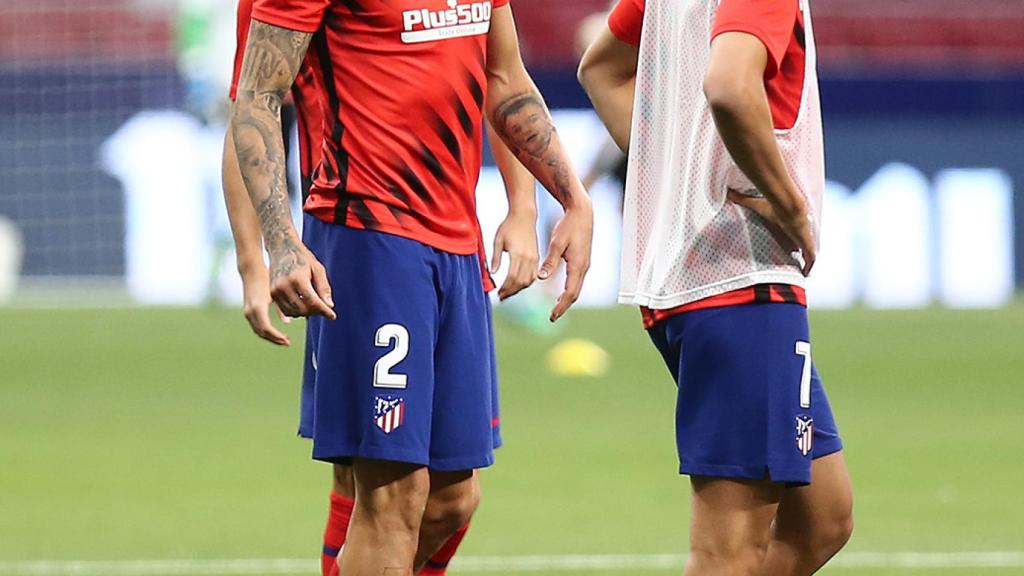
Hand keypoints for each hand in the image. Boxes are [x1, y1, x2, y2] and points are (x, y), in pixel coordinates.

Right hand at [240, 264, 291, 345]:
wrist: (251, 271)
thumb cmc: (266, 278)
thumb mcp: (276, 292)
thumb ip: (281, 308)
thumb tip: (287, 322)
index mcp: (258, 307)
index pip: (266, 329)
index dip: (277, 337)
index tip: (288, 340)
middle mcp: (250, 311)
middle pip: (262, 333)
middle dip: (275, 339)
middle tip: (287, 343)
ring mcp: (247, 312)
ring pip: (258, 331)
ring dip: (270, 337)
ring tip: (283, 340)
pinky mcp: (247, 311)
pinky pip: (256, 326)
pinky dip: (265, 332)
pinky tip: (276, 333)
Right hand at [268, 239, 336, 319]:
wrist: (281, 249)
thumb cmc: (303, 258)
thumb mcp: (318, 269)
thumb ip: (324, 288)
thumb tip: (330, 305)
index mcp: (297, 278)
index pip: (312, 301)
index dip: (324, 310)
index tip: (333, 316)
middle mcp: (284, 286)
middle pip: (303, 309)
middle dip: (315, 311)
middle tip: (324, 308)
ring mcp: (275, 290)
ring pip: (294, 312)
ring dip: (306, 313)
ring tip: (314, 306)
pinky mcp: (271, 294)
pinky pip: (286, 310)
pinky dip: (296, 311)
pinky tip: (304, 304)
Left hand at [490, 211, 538, 300]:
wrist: (524, 216)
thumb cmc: (509, 226)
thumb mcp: (498, 240)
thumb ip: (495, 258)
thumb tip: (492, 273)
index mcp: (518, 253)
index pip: (512, 277)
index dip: (505, 288)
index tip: (499, 293)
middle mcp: (528, 257)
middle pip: (521, 281)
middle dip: (511, 291)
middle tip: (502, 296)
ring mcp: (534, 258)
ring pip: (528, 280)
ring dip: (519, 289)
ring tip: (509, 292)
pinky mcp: (536, 257)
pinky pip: (533, 275)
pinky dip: (526, 282)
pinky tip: (518, 284)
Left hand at [539, 198, 593, 321]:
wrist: (582, 213)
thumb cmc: (568, 225)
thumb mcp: (556, 242)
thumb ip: (550, 261)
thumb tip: (541, 277)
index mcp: (578, 265)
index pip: (569, 293)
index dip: (561, 306)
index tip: (552, 316)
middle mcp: (584, 267)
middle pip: (575, 294)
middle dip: (564, 306)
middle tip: (553, 317)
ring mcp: (585, 264)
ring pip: (577, 288)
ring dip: (567, 299)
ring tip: (556, 308)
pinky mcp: (583, 260)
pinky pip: (577, 280)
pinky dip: (570, 290)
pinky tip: (561, 293)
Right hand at [727, 189, 815, 275]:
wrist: (790, 208)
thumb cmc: (776, 207)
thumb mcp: (756, 204)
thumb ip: (743, 199)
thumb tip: (729, 192)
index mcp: (787, 226)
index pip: (789, 234)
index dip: (787, 241)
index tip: (784, 247)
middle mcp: (796, 234)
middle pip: (797, 245)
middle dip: (795, 252)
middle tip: (790, 263)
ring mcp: (804, 241)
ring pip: (806, 254)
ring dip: (804, 261)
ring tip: (800, 271)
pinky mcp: (808, 247)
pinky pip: (810, 261)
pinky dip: (809, 268)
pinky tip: (806, 274)